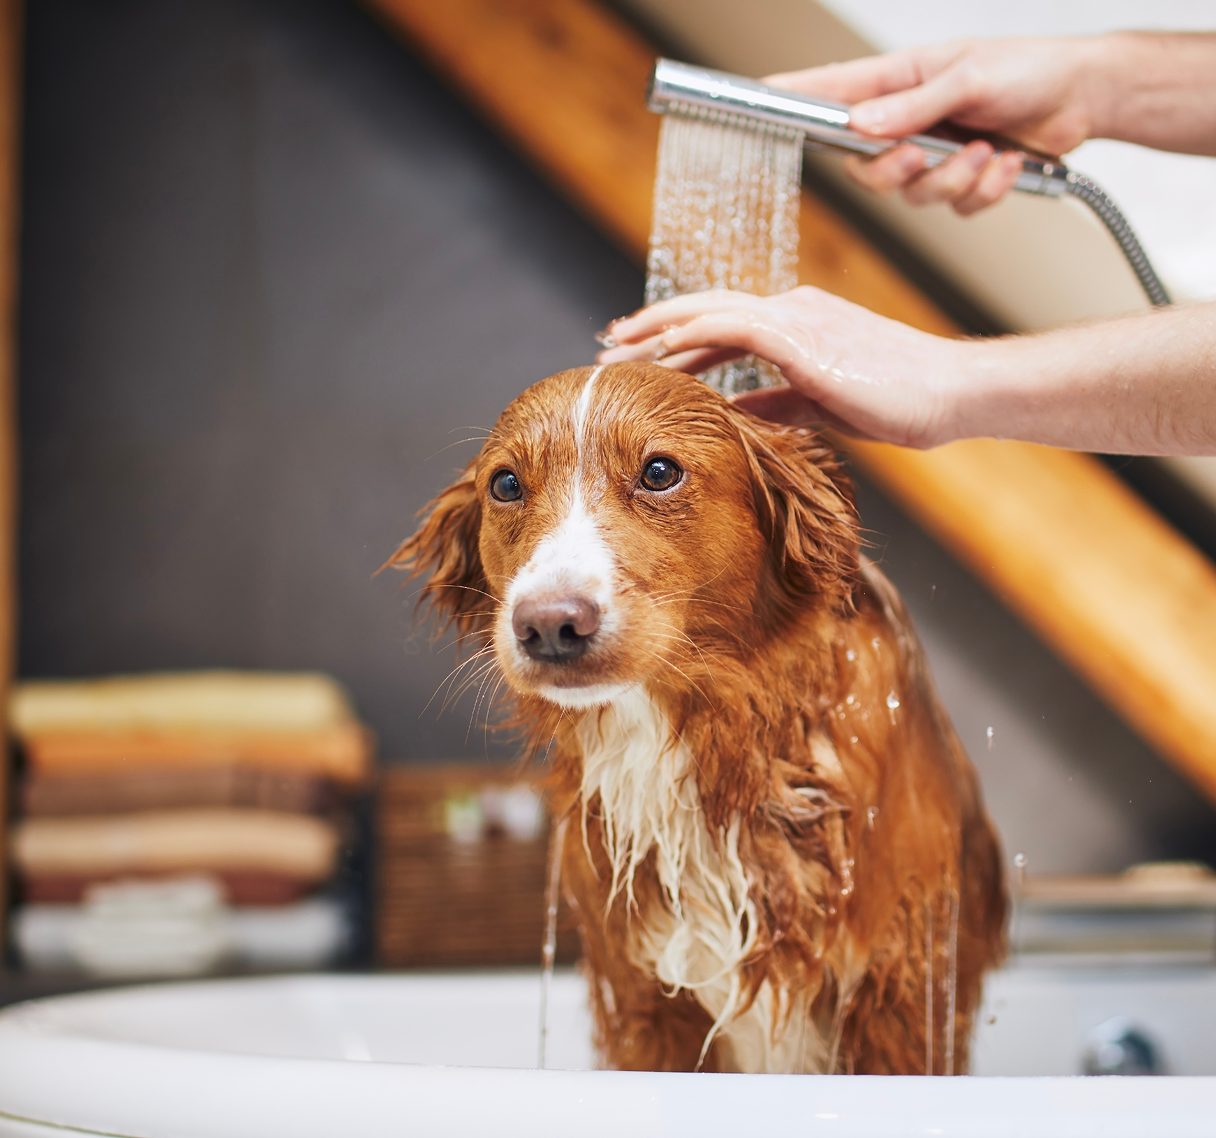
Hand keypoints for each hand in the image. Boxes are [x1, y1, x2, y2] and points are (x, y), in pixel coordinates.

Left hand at [596, 287, 965, 448]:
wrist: (949, 393)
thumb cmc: (898, 400)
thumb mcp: (821, 404)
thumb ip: (776, 401)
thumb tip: (735, 409)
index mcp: (797, 324)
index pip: (722, 324)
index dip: (676, 337)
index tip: (638, 354)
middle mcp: (791, 311)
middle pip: (704, 310)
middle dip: (651, 326)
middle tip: (609, 343)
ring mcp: (797, 318)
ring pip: (710, 311)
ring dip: (659, 327)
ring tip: (619, 345)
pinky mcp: (805, 336)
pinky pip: (736, 326)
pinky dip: (696, 332)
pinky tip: (664, 348)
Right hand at [766, 37, 1103, 214]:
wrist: (1084, 96)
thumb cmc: (1029, 68)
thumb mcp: (969, 76)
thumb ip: (913, 106)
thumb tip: (860, 124)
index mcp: (898, 83)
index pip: (830, 92)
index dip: (792, 97)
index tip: (758, 99)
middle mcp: (907, 121)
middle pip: (864, 168)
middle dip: (895, 172)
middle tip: (922, 155)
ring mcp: (932, 154)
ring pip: (911, 196)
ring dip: (953, 180)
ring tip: (987, 151)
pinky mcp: (960, 181)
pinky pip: (953, 208)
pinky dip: (983, 190)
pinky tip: (1007, 163)